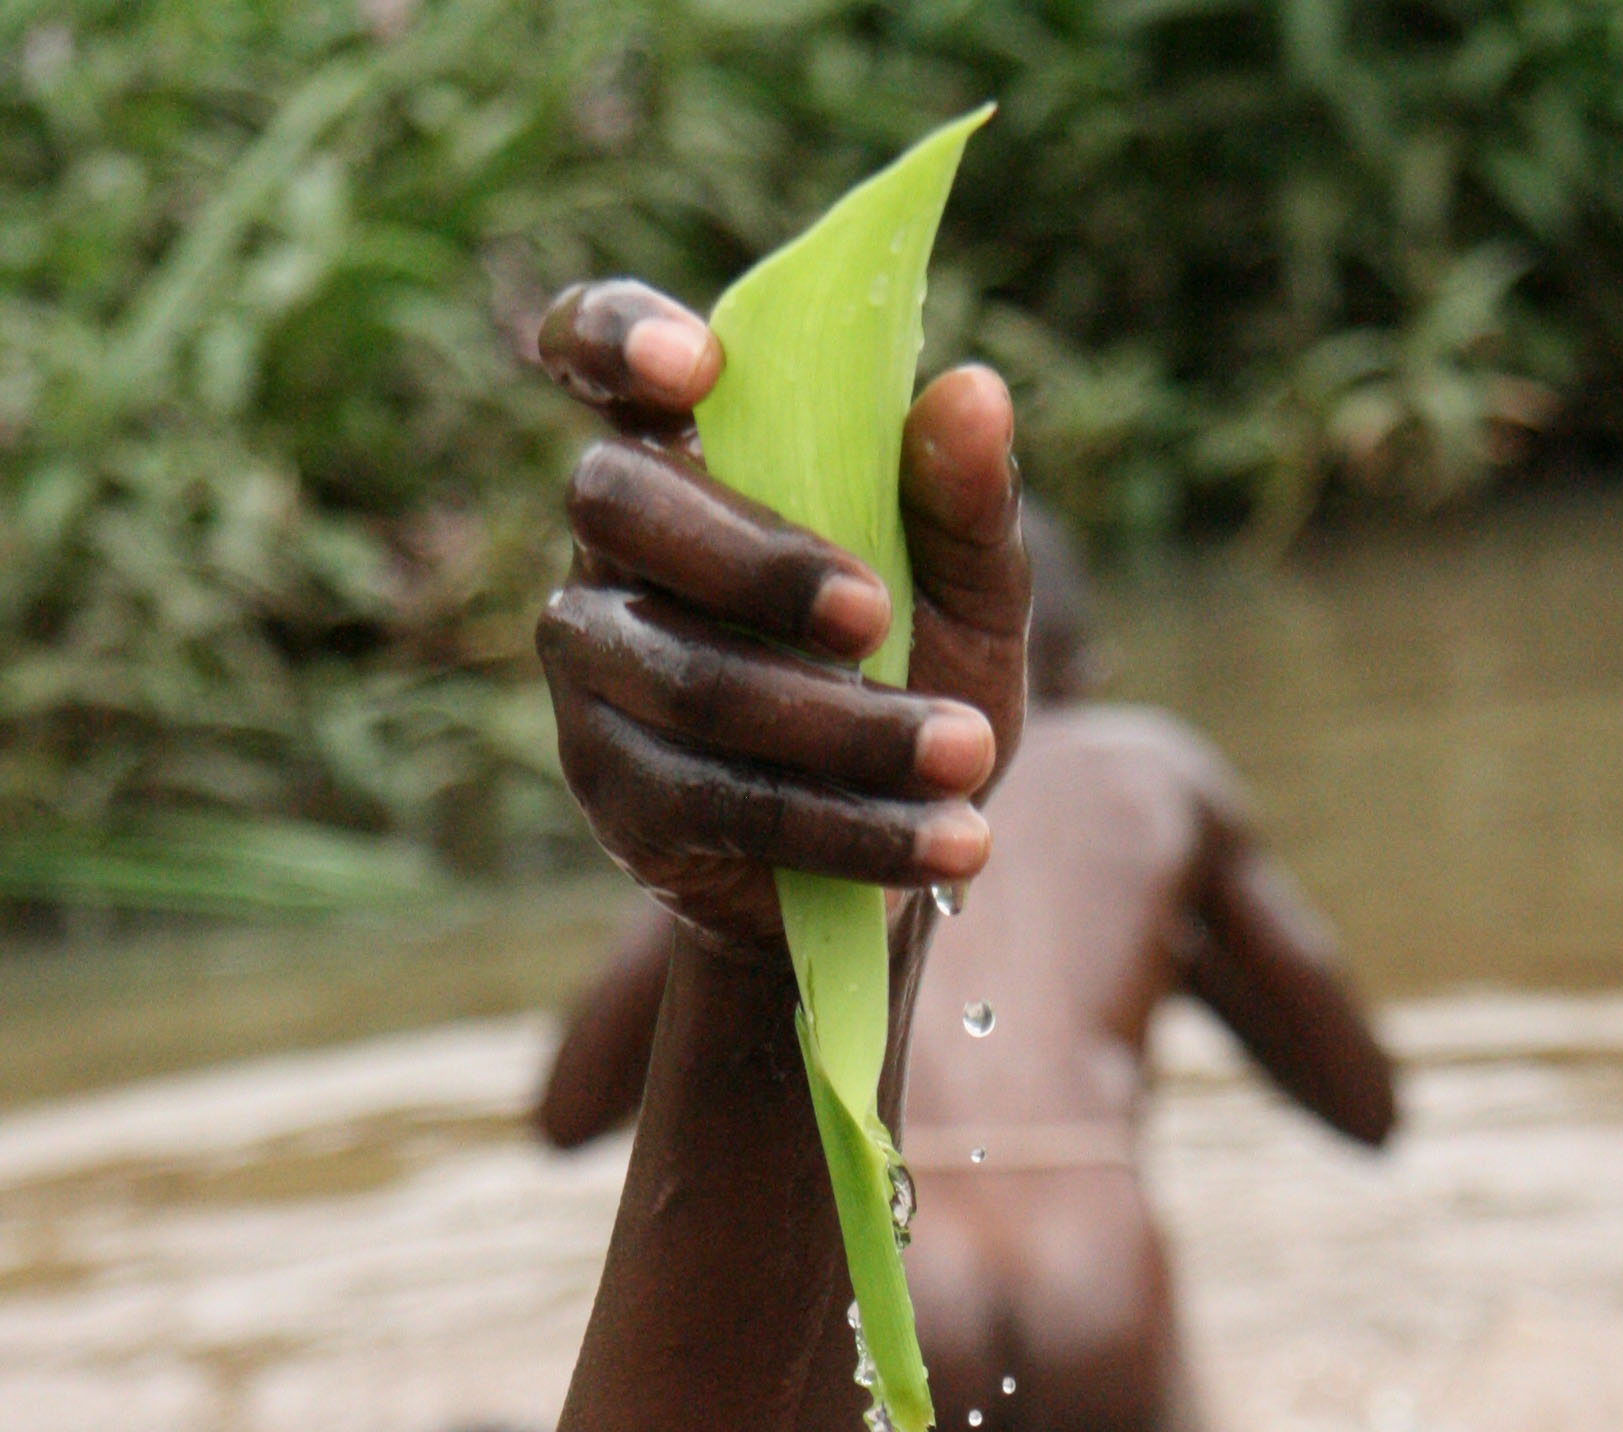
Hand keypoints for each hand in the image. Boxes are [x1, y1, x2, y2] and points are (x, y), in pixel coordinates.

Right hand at [535, 280, 1028, 961]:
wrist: (902, 852)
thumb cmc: (917, 680)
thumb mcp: (967, 595)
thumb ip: (965, 503)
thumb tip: (975, 390)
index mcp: (685, 457)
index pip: (598, 355)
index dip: (617, 337)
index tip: (696, 365)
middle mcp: (612, 551)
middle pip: (621, 503)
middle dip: (757, 562)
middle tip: (876, 615)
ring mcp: (597, 673)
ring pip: (689, 678)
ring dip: (844, 726)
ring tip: (968, 754)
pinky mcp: (617, 795)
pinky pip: (723, 803)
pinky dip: (850, 823)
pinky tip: (945, 837)